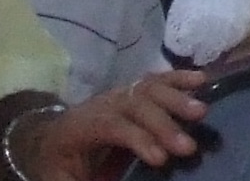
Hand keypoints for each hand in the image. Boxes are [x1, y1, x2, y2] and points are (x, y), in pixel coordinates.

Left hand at [21, 70, 217, 176]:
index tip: (161, 159)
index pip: (112, 125)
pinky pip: (156, 81)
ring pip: (148, 89)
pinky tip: (201, 80)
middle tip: (188, 146)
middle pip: (134, 104)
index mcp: (79, 126)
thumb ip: (87, 180)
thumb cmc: (57, 166)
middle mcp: (101, 104)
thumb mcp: (61, 180)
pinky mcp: (131, 93)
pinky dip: (179, 78)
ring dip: (176, 99)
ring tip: (201, 112)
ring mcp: (117, 94)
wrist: (48, 143)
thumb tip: (112, 180)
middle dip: (163, 124)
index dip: (138, 138)